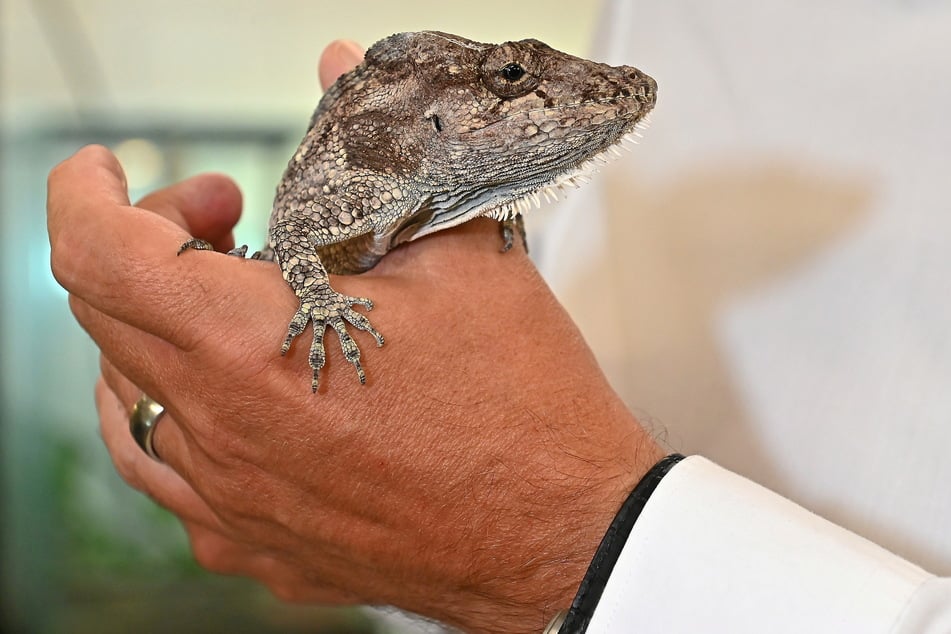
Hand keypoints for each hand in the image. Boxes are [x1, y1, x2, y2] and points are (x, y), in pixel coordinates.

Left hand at [47, 40, 662, 632]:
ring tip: (228, 309)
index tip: (110, 174)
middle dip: (152, 246)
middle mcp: (223, 435)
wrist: (567, 531)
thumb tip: (341, 73)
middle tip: (232, 228)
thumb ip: (375, 158)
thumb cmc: (523, 405)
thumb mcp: (459, 252)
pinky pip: (172, 480)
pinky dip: (179, 418)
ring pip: (126, 403)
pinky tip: (238, 400)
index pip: (98, 253)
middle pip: (109, 318)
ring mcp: (233, 505)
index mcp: (252, 348)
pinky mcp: (260, 548)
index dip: (87, 192)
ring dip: (155, 334)